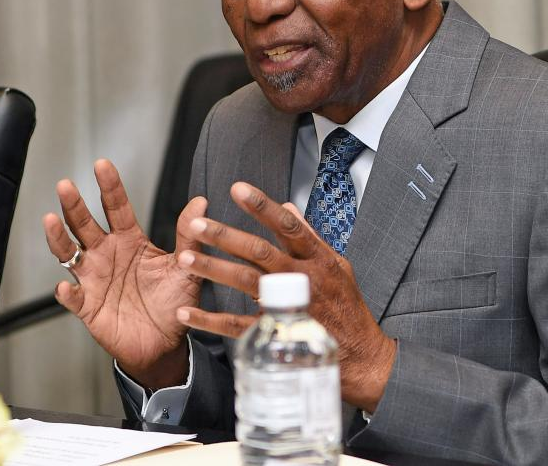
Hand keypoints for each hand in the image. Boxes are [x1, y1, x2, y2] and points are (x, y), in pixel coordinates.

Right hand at [43, 159, 205, 388]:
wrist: (165, 343)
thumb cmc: (174, 302)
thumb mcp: (186, 267)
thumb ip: (190, 235)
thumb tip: (201, 202)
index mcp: (130, 240)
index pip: (116, 207)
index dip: (109, 186)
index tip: (102, 164)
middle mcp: (107, 254)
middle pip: (85, 224)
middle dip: (74, 205)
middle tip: (65, 185)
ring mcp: (94, 279)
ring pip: (69, 254)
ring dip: (58, 238)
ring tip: (51, 220)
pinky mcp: (88, 307)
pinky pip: (73, 299)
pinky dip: (67, 293)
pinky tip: (64, 287)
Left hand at [174, 182, 396, 412]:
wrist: (362, 357)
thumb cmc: (348, 308)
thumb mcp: (338, 265)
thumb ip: (310, 236)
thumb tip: (288, 206)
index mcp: (318, 259)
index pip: (288, 225)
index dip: (262, 206)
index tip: (238, 189)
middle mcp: (303, 279)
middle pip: (259, 251)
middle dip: (226, 236)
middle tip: (197, 224)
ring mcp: (289, 307)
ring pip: (245, 282)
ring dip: (213, 269)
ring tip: (185, 259)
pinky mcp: (277, 335)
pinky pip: (238, 326)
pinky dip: (211, 320)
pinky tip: (188, 312)